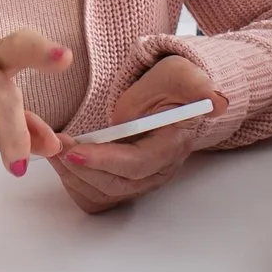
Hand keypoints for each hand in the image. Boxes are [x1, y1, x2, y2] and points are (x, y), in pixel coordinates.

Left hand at [50, 49, 217, 218]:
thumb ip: (192, 85)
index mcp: (172, 145)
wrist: (167, 95)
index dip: (105, 161)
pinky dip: (74, 183)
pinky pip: (94, 197)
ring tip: (54, 149)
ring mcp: (139, 181)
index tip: (74, 150)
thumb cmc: (171, 84)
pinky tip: (63, 161)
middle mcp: (157, 171)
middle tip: (54, 145)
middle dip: (81, 168)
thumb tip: (217, 101)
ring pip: (102, 194)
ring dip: (73, 176)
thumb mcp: (180, 74)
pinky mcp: (123, 183)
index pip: (138, 164)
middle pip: (116, 185)